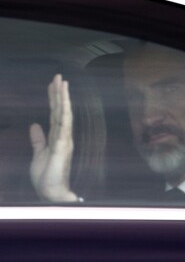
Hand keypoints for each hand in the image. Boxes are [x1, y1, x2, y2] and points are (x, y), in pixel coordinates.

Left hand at [30, 74, 77, 201]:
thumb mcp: (38, 154)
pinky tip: (64, 101)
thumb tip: (34, 124)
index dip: (53, 99)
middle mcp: (63, 135)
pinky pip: (64, 125)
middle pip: (60, 110)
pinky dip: (65, 112)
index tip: (52, 85)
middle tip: (58, 76)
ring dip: (63, 98)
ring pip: (64, 114)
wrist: (51, 192)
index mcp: (56, 137)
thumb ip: (38, 139)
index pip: (54, 114)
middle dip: (58, 93)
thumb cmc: (47, 176)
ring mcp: (64, 139)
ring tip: (62, 82)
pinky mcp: (63, 145)